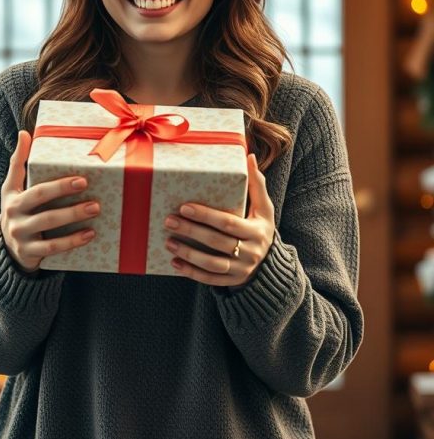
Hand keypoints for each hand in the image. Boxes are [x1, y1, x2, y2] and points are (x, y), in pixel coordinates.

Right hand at [0, 131, 100, 272]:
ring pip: (48, 223)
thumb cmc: (17, 211)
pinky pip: (52, 247)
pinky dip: (72, 241)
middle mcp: (13, 214)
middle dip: (64, 191)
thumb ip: (19, 163)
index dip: (53, 178)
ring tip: (95, 208)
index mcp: (13, 196)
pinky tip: (89, 234)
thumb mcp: (12, 188)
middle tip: (87, 185)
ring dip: (73, 215)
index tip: (79, 177)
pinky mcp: (29, 253)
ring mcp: (21, 234)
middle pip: (41, 199)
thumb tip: (24, 133)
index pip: (32, 183)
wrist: (7, 248)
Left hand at [163, 152, 274, 286]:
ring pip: (211, 263)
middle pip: (216, 242)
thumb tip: (250, 157)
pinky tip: (174, 262)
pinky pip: (209, 279)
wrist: (270, 263)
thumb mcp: (264, 208)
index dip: (206, 216)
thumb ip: (257, 185)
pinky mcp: (232, 282)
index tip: (184, 207)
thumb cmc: (260, 228)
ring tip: (168, 241)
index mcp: (257, 231)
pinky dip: (191, 272)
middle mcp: (250, 252)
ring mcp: (241, 269)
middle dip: (191, 231)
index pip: (228, 223)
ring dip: (188, 253)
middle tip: (169, 220)